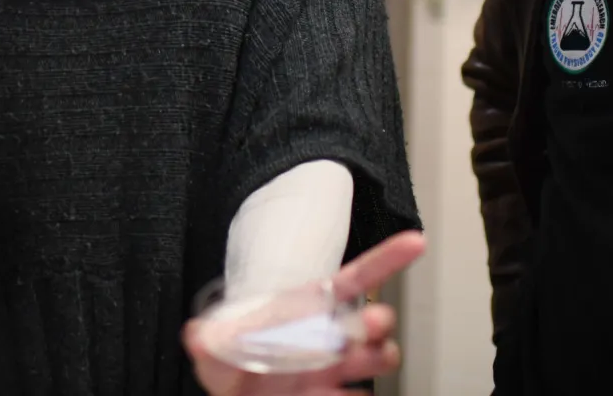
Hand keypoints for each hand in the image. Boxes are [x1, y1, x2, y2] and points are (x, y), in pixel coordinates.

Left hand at [185, 231, 425, 395]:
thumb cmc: (235, 362)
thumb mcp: (215, 348)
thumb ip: (208, 341)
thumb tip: (196, 335)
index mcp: (309, 311)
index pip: (354, 280)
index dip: (387, 259)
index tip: (416, 241)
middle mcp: (331, 339)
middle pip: (370, 323)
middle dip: (376, 322)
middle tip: (372, 324)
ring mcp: (336, 372)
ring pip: (374, 360)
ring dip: (375, 359)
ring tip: (357, 363)